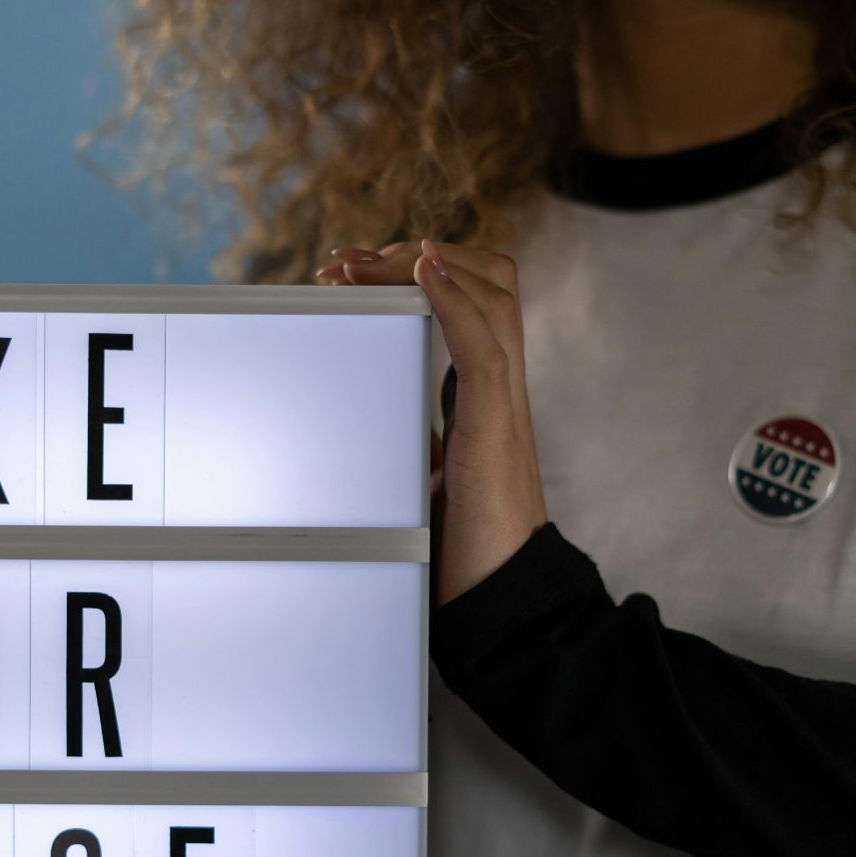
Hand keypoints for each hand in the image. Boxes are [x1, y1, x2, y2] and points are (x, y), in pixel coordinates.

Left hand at [317, 238, 547, 604]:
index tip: (357, 271)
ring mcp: (505, 406)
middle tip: (350, 263)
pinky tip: (425, 273)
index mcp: (486, 397)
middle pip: (492, 280)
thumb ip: (418, 443)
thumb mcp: (429, 480)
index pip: (475, 301)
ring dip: (427, 265)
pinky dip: (454, 301)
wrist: (501, 601)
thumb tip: (378, 424)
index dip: (423, 272)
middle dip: (420, 255)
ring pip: (495, 296)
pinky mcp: (497, 432)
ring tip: (366, 262)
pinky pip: (484, 348)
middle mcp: (503, 389)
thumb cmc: (467, 550)